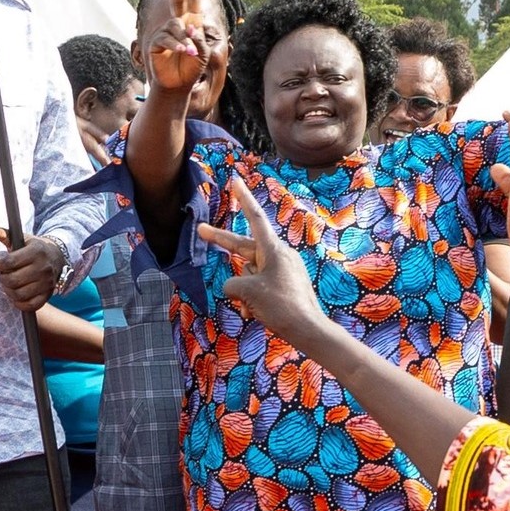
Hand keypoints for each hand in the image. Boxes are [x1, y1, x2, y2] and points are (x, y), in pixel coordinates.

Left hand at [0, 226, 66, 312]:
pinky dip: (19, 303)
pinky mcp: (47, 295)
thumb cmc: (32, 248)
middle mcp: (43, 267)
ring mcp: (46, 283)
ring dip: (8, 291)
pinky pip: (30, 306)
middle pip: (12, 280)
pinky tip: (16, 295)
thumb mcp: (20, 239)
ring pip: (19, 294)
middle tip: (2, 275)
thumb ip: (3, 234)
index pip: (9, 262)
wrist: (56, 258)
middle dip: (2, 278)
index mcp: (36, 251)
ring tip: (8, 285)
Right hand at [140, 0, 208, 100]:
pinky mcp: (156, 43)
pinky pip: (167, 38)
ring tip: (191, 53)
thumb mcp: (203, 52)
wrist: (178, 85)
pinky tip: (184, 53)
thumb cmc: (192, 68)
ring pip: (176, 26)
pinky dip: (178, 46)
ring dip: (185, 40)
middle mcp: (178, 24)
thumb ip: (197, 37)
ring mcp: (166, 32)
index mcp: (191, 23)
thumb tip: (188, 27)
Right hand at [196, 176, 324, 344]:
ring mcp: (282, 271)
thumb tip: (235, 287)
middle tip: (201, 229)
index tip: (235, 181)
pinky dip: (253, 300)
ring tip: (253, 308)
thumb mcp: (248, 292)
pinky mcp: (284, 287)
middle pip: (243, 247)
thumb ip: (232, 284)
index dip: (243, 199)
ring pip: (249, 275)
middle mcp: (278, 256)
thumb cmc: (281, 305)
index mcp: (272, 250)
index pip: (255, 218)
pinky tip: (257, 315)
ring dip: (243, 292)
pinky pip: (259, 288)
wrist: (308, 330)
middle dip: (223, 244)